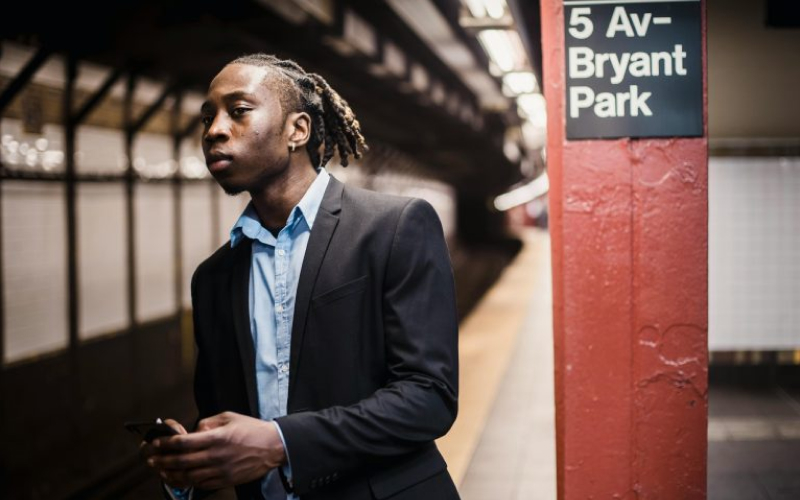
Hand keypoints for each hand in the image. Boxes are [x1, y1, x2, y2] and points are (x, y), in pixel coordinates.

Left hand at [148, 411, 285, 489]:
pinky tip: (179, 478)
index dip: (166, 443)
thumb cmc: (252, 430)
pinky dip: (187, 482)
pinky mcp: (225, 480)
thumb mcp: (229, 417)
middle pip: (181, 461)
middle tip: (150, 459)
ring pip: (188, 476)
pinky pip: (201, 484)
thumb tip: (194, 431)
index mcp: (216, 438)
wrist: (273, 447)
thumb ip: (208, 423)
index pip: (184, 442)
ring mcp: (220, 470)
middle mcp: (216, 456)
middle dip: (162, 460)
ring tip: (160, 470)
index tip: (155, 443)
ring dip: (171, 474)